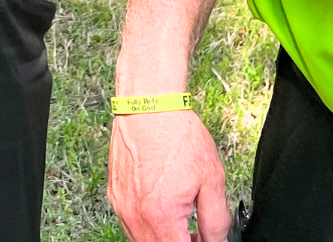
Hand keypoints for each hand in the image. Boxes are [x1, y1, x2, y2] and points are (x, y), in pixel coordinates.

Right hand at [109, 107, 230, 241]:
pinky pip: (131, 223)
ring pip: (142, 240)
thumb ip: (216, 220)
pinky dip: (149, 225)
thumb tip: (217, 241)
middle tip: (198, 235)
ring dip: (163, 238)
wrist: (149, 104)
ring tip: (182, 221)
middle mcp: (135, 215)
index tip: (205, 240)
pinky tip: (164, 207)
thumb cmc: (177, 133)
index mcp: (161, 216)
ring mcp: (121, 206)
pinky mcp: (115, 195)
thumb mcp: (211, 179)